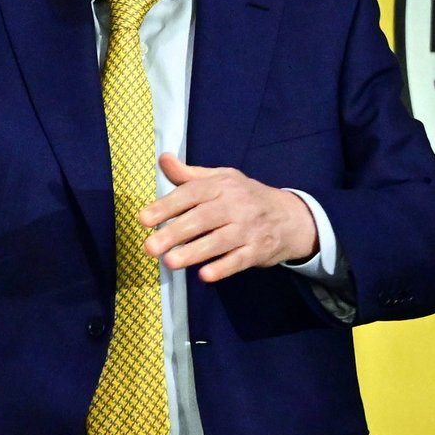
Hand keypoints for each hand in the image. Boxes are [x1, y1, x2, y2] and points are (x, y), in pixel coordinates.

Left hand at [139, 153, 319, 281]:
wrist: (290, 217)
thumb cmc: (246, 197)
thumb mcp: (222, 179)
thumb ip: (190, 175)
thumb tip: (163, 159)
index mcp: (222, 185)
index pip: (191, 193)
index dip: (167, 206)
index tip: (144, 219)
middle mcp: (236, 205)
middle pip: (202, 218)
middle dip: (175, 233)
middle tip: (150, 247)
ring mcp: (248, 229)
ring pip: (219, 241)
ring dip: (194, 252)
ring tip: (169, 262)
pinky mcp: (258, 251)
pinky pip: (239, 260)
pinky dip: (223, 267)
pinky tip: (205, 275)